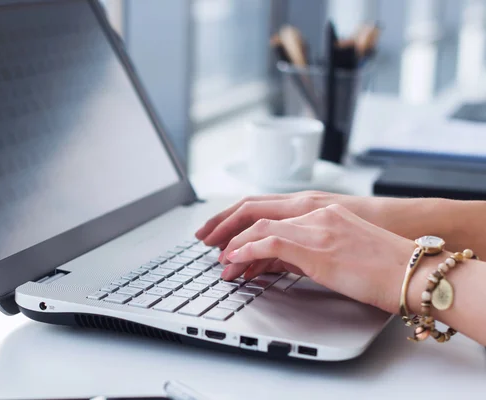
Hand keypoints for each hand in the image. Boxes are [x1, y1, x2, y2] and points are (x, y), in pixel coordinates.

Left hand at [219, 204, 414, 313]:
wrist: (413, 270)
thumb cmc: (383, 265)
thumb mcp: (338, 249)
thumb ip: (303, 250)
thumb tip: (274, 262)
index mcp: (319, 209)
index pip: (267, 207)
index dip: (238, 218)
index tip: (221, 231)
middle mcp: (313, 211)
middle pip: (254, 208)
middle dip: (224, 223)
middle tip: (205, 238)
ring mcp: (314, 226)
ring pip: (257, 225)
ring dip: (232, 243)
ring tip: (219, 260)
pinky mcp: (315, 247)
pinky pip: (268, 243)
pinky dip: (245, 251)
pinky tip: (233, 260)